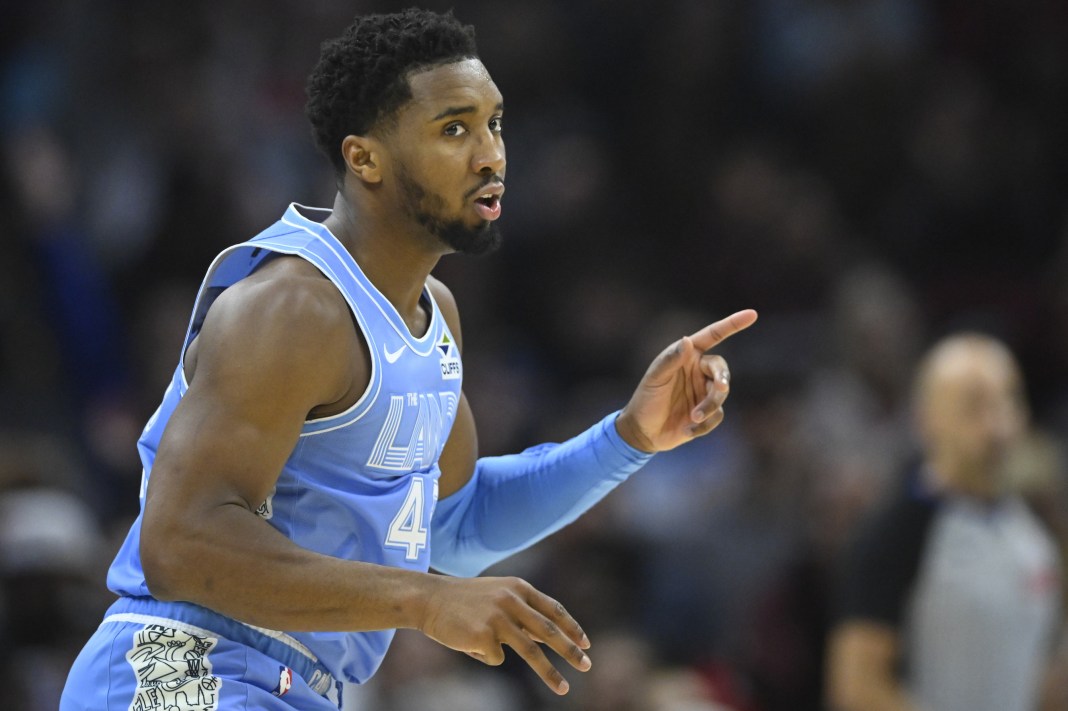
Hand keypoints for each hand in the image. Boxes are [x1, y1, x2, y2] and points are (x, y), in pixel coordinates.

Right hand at [419, 575, 591, 694]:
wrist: (428, 598)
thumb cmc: (465, 600)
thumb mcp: (498, 596)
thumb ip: (524, 613)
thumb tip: (551, 637)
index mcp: (518, 588)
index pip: (553, 609)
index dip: (571, 627)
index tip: (586, 643)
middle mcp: (511, 600)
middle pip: (548, 630)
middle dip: (570, 650)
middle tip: (587, 665)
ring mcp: (497, 618)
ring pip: (531, 650)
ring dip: (550, 672)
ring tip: (564, 688)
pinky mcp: (482, 636)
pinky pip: (495, 658)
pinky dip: (486, 655)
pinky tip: (469, 643)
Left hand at [615, 309, 757, 451]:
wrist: (643, 431)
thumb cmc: (646, 399)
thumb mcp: (655, 378)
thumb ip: (671, 360)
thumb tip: (687, 341)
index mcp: (688, 356)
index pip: (713, 336)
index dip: (732, 325)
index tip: (752, 314)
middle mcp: (699, 371)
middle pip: (721, 369)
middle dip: (722, 379)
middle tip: (720, 388)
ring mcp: (704, 392)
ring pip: (721, 394)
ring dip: (709, 406)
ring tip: (693, 417)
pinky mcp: (708, 413)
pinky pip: (717, 416)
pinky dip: (705, 424)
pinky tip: (687, 430)